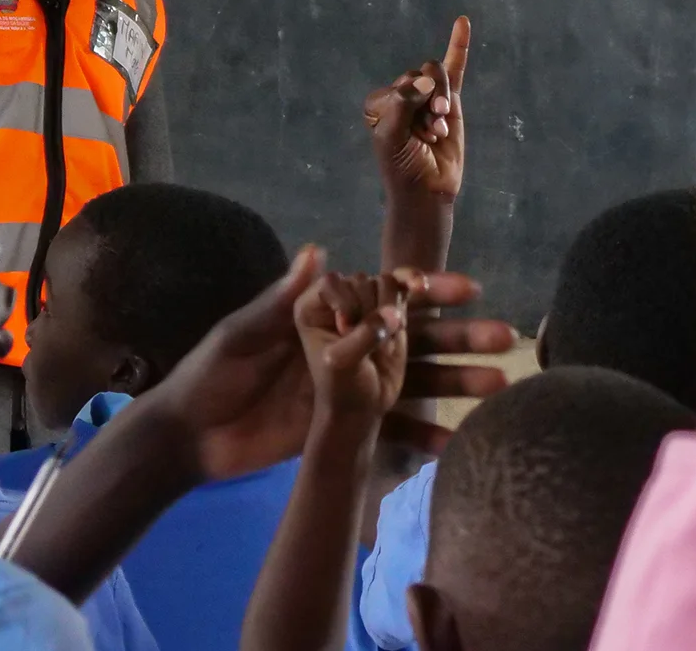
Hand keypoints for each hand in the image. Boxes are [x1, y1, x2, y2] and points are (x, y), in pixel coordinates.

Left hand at [148, 249, 512, 482]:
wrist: (189, 435)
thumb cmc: (209, 373)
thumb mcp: (241, 334)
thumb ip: (280, 299)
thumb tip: (316, 249)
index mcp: (324, 317)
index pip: (385, 295)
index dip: (427, 290)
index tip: (469, 287)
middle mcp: (344, 347)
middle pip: (412, 338)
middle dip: (460, 338)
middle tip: (506, 339)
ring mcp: (347, 389)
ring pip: (413, 383)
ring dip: (456, 385)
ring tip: (498, 389)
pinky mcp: (341, 427)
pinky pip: (390, 432)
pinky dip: (422, 439)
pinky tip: (457, 445)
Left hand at [297, 273, 409, 428]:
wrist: (363, 406)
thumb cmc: (341, 387)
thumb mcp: (342, 363)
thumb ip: (364, 336)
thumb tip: (393, 314)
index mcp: (313, 305)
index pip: (332, 283)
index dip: (346, 303)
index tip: (348, 329)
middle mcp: (337, 296)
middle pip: (362, 281)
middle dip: (371, 311)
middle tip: (369, 344)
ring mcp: (365, 300)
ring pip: (385, 283)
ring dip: (391, 309)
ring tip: (386, 340)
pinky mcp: (390, 307)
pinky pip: (403, 286)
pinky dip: (412, 282)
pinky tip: (420, 286)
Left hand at [364, 17, 469, 199]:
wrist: (426, 191)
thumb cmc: (402, 167)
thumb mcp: (391, 137)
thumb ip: (403, 105)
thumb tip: (427, 80)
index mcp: (380, 102)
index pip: (398, 85)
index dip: (409, 106)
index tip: (410, 135)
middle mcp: (402, 96)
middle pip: (419, 76)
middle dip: (428, 104)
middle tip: (430, 133)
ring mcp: (427, 97)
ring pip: (437, 76)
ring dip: (441, 100)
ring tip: (440, 128)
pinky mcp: (449, 102)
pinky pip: (455, 67)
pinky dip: (458, 45)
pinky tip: (463, 22)